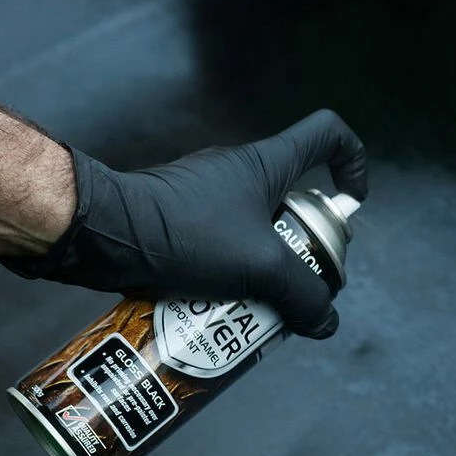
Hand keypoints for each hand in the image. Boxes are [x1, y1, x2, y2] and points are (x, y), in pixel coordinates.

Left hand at [0, 110, 368, 338]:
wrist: (102, 233)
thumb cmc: (184, 235)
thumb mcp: (258, 268)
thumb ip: (302, 295)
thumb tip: (325, 321)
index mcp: (267, 165)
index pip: (328, 134)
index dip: (352, 163)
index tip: (350, 207)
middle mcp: (238, 171)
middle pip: (294, 200)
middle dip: (304, 248)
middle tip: (299, 289)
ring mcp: (204, 195)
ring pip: (255, 230)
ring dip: (264, 269)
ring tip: (258, 311)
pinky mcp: (178, 220)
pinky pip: (220, 245)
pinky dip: (228, 275)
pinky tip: (219, 312)